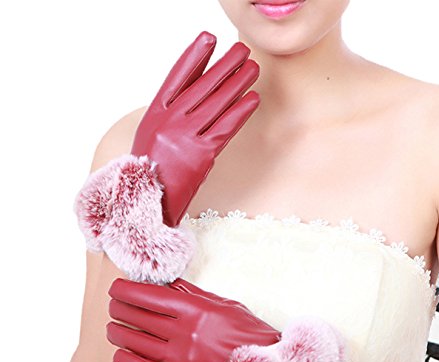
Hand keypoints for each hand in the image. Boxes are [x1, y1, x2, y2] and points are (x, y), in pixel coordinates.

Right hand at [73, 31, 259, 283]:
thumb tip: (188, 99)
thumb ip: (167, 118)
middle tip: (242, 50)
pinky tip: (253, 99)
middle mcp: (169, 122)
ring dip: (237, 84)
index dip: (194, 57)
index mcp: (154, 115)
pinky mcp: (201, 156)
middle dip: (224, 66)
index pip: (176, 77)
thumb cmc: (148, 174)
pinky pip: (225, 129)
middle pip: (202, 87)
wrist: (144, 205)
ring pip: (216, 104)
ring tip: (253, 68)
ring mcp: (185, 137)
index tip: (209, 38)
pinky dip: (240, 113)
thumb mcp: (150, 140)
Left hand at [106, 277, 279, 361]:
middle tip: (110, 304)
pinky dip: (127, 360)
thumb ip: (194, 295)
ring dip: (118, 332)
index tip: (116, 287)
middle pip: (139, 317)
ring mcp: (180, 358)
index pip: (151, 296)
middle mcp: (183, 333)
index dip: (128, 290)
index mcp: (195, 310)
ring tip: (111, 327)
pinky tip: (118, 353)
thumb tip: (170, 284)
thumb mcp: (225, 305)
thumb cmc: (248, 334)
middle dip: (119, 308)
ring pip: (137, 342)